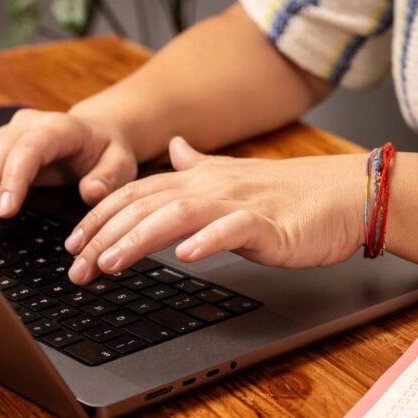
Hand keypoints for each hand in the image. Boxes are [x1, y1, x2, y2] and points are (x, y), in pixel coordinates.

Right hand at [0, 109, 136, 245]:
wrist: (99, 134)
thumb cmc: (109, 151)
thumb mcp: (123, 163)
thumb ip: (109, 178)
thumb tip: (90, 192)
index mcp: (58, 127)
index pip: (27, 150)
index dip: (12, 179)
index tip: (6, 212)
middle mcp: (26, 126)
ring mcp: (7, 133)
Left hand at [64, 137, 365, 283]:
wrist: (346, 194)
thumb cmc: (291, 193)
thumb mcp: (235, 177)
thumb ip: (198, 166)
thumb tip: (173, 149)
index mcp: (199, 181)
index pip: (136, 194)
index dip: (99, 216)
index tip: (72, 245)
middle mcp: (212, 188)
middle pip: (146, 206)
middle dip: (104, 235)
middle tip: (76, 268)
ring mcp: (239, 204)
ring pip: (178, 216)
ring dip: (139, 239)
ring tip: (110, 263)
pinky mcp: (269, 224)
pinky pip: (234, 229)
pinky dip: (209, 240)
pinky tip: (188, 256)